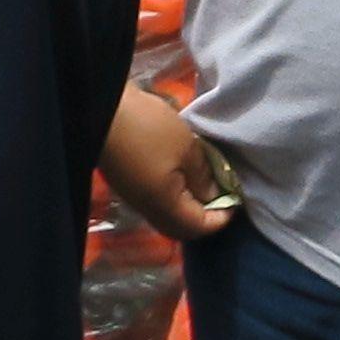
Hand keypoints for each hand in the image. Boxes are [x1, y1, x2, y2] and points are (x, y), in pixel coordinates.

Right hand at [102, 88, 239, 239]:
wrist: (102, 111)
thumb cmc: (149, 129)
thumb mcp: (186, 148)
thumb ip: (203, 176)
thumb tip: (213, 196)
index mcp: (165, 206)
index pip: (199, 228)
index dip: (222, 218)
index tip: (238, 198)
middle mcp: (148, 210)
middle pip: (182, 228)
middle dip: (205, 217)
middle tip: (223, 195)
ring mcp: (135, 198)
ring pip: (168, 216)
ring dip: (189, 206)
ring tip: (207, 183)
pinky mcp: (128, 184)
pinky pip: (157, 202)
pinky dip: (175, 195)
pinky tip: (184, 174)